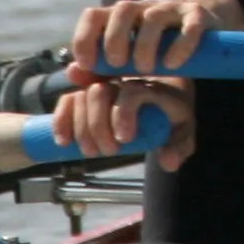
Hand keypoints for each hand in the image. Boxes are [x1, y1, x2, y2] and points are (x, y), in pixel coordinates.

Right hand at [50, 68, 194, 168]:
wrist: (163, 97)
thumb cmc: (172, 115)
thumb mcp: (182, 131)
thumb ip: (179, 147)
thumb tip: (168, 162)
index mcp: (148, 86)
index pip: (131, 92)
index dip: (123, 114)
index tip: (124, 140)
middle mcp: (122, 80)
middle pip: (99, 93)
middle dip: (98, 125)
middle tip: (107, 152)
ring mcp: (102, 85)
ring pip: (81, 96)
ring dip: (80, 127)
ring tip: (89, 152)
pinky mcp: (85, 93)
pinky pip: (68, 99)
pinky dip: (61, 119)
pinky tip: (63, 141)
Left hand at [71, 0, 243, 77]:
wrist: (202, 28)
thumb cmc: (155, 49)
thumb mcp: (127, 60)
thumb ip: (99, 69)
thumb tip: (73, 72)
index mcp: (120, 18)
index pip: (94, 15)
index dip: (85, 37)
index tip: (88, 64)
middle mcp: (143, 9)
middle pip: (122, 9)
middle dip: (115, 39)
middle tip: (118, 66)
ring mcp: (171, 10)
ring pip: (154, 16)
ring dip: (145, 44)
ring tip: (145, 69)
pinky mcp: (197, 16)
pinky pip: (190, 24)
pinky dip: (181, 44)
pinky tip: (173, 64)